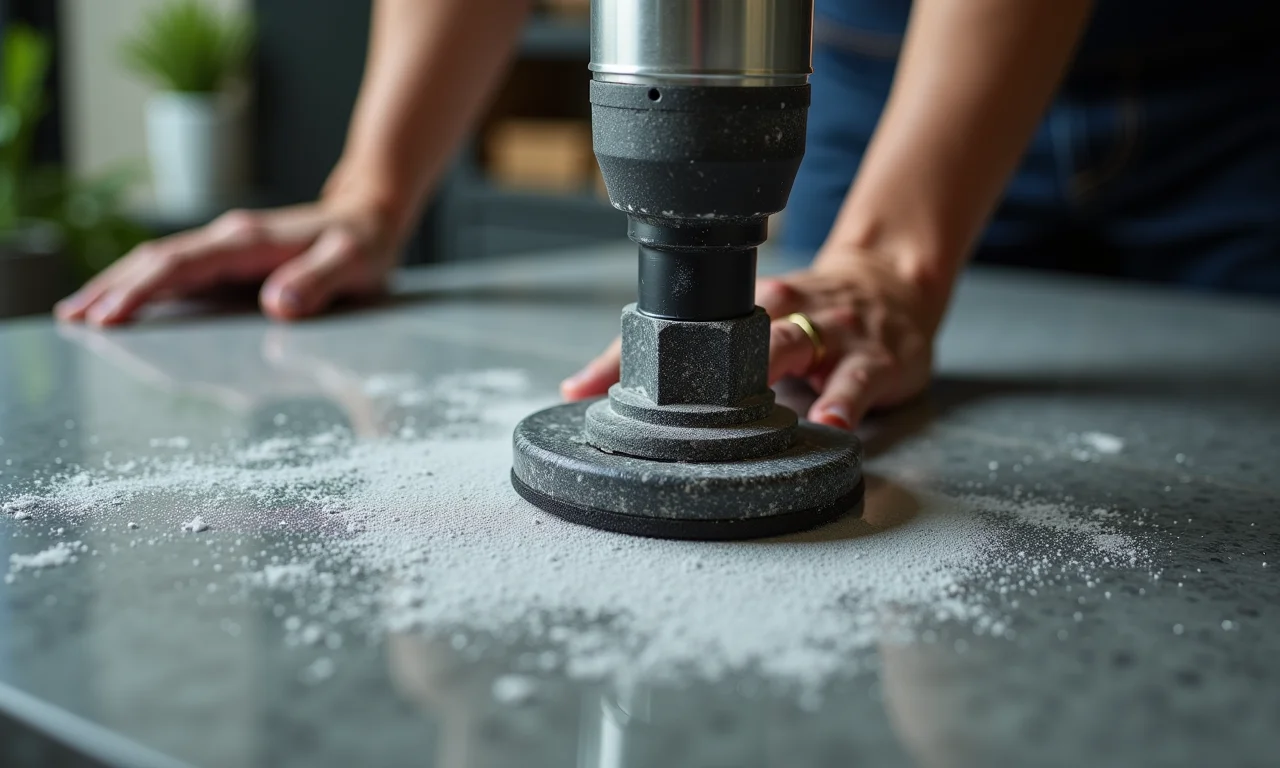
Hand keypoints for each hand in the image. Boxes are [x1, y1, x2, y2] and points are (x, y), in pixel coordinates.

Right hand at [55, 196, 403, 325]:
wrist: (370, 217)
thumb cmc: (363, 244)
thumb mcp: (353, 264)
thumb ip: (318, 283)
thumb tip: (277, 306)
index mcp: (250, 241)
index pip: (184, 265)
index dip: (144, 290)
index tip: (111, 316)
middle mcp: (229, 239)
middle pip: (156, 261)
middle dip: (112, 289)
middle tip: (74, 319)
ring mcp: (225, 248)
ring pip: (158, 264)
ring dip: (118, 286)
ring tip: (78, 315)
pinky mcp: (228, 260)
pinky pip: (176, 271)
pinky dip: (142, 286)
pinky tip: (121, 304)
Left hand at [560, 247, 952, 429]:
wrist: (894, 282)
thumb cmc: (812, 310)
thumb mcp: (755, 322)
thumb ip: (686, 358)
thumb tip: (587, 390)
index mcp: (747, 302)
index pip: (674, 330)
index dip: (629, 357)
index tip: (583, 389)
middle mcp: (785, 308)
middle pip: (733, 333)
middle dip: (697, 367)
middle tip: (664, 403)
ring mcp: (831, 331)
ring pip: (794, 344)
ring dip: (768, 371)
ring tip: (748, 409)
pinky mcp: (875, 357)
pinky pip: (857, 381)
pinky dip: (842, 401)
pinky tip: (829, 423)